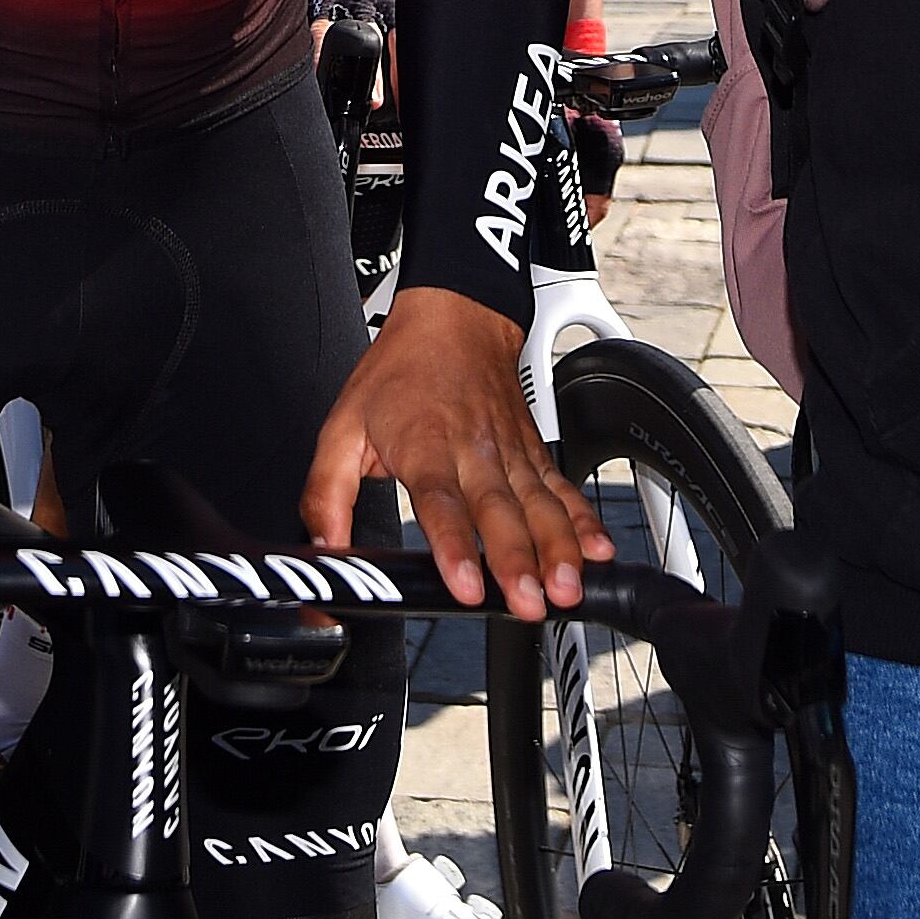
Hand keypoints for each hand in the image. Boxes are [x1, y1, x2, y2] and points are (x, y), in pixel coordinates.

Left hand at [305, 289, 605, 616]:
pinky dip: (584, 520)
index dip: (454, 546)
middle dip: (519, 562)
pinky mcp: (534, 450)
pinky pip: (562, 489)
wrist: (455, 315)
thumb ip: (326, 493)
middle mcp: (473, 450)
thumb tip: (322, 545)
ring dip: (557, 549)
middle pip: (499, 511)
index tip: (466, 586)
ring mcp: (510, 450)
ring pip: (538, 504)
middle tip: (530, 604)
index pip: (440, 502)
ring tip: (566, 588)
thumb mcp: (342, 427)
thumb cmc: (400, 373)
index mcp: (424, 446)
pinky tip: (597, 550)